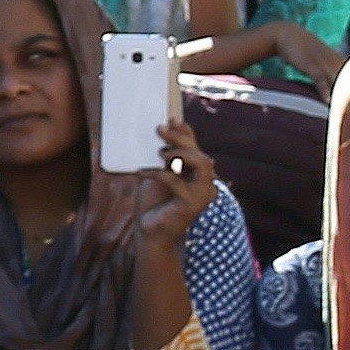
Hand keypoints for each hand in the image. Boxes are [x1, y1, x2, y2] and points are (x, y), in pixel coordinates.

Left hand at [135, 120, 219, 249]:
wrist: (151, 231)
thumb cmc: (155, 202)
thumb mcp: (160, 172)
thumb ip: (167, 156)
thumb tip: (168, 128)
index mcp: (200, 175)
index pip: (197, 148)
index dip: (186, 132)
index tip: (171, 118)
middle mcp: (207, 184)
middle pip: (201, 153)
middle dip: (182, 139)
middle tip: (160, 129)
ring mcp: (203, 195)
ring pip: (202, 164)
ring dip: (180, 153)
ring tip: (160, 152)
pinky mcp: (192, 204)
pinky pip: (177, 181)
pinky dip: (158, 173)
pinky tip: (142, 171)